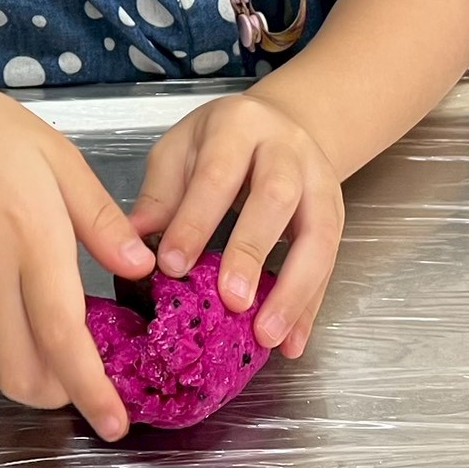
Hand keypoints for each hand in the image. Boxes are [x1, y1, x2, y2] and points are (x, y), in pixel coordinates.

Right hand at [0, 65, 154, 438]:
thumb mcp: (57, 156)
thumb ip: (100, 217)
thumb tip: (141, 268)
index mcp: (30, 234)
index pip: (62, 335)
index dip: (92, 388)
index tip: (115, 422)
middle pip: (25, 372)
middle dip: (64, 392)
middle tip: (88, 375)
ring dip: (28, 383)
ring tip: (51, 359)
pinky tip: (9, 345)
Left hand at [130, 91, 344, 358]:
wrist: (279, 124)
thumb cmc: (219, 142)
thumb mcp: (180, 149)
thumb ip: (161, 194)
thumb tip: (132, 244)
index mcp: (239, 125)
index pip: (217, 173)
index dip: (195, 220)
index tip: (171, 267)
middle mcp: (286, 149)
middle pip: (276, 196)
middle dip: (252, 251)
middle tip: (231, 301)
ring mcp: (319, 182)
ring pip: (318, 234)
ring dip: (294, 290)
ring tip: (267, 336)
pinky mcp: (336, 215)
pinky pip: (329, 263)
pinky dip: (310, 306)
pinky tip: (292, 342)